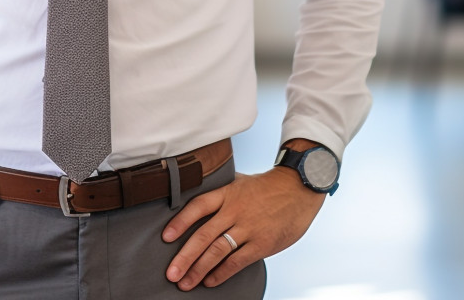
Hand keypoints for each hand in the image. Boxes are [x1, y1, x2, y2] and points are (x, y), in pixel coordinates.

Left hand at [161, 167, 323, 290]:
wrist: (298, 188)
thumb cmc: (266, 186)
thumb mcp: (239, 181)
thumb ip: (221, 192)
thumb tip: (198, 198)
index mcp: (226, 193)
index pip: (197, 207)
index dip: (180, 222)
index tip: (166, 237)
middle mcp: (234, 210)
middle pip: (203, 235)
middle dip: (184, 256)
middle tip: (171, 273)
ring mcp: (248, 228)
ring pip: (217, 251)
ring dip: (198, 269)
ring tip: (185, 282)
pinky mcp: (262, 243)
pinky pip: (237, 261)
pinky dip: (221, 273)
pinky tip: (210, 281)